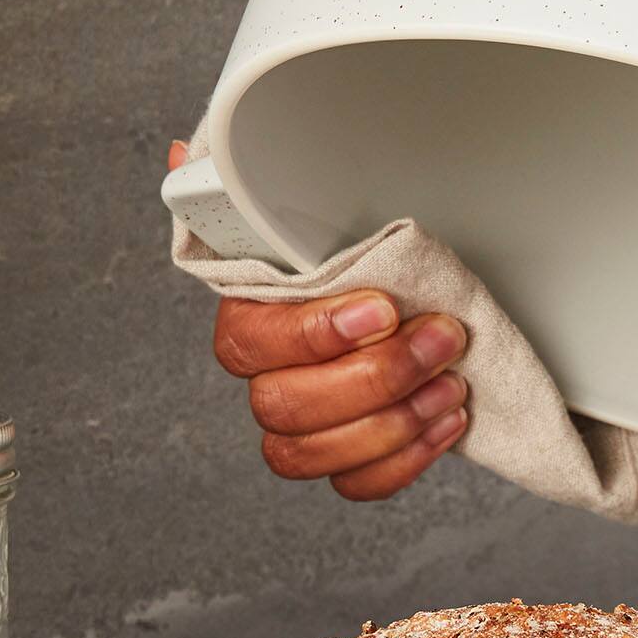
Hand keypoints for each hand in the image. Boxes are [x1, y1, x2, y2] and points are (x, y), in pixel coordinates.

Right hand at [179, 141, 471, 500]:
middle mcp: (264, 377)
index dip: (316, 336)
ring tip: (450, 383)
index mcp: (249, 315)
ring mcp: (301, 426)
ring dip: (391, 424)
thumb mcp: (321, 212)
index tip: (381, 310)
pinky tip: (448, 420)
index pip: (253, 343)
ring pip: (310, 455)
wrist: (414, 298)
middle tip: (438, 341)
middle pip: (284, 407)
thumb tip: (187, 151)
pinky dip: (405, 462)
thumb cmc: (362, 256)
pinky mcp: (342, 461)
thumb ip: (256, 190)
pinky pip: (353, 485)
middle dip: (373, 378)